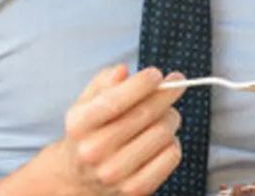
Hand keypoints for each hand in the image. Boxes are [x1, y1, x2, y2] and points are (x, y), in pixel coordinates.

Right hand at [45, 64, 187, 195]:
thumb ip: (104, 81)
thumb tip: (123, 71)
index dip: (141, 84)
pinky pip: (172, 155)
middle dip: (167, 94)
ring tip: (165, 114)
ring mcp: (114, 174)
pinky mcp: (135, 189)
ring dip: (171, 117)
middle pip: (145, 115)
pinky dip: (173, 142)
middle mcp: (93, 152)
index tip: (157, 74)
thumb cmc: (90, 130)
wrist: (79, 176)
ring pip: (163, 133)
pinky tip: (162, 139)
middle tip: (175, 84)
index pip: (115, 101)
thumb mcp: (87, 102)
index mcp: (79, 126)